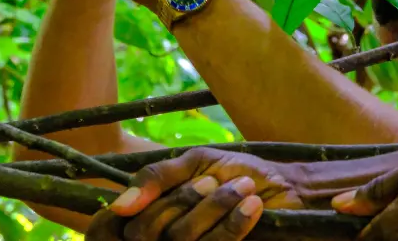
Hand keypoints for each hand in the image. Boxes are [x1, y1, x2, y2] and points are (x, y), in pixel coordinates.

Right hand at [86, 176, 261, 240]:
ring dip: (214, 207)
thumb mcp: (195, 164)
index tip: (168, 185)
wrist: (287, 191)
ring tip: (242, 188)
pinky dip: (232, 224)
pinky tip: (252, 205)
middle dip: (184, 198)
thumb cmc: (237, 173)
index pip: (110, 227)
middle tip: (214, 180)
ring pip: (179, 239)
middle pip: (147, 229)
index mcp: (149, 217)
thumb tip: (119, 205)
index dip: (123, 212)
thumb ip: (158, 177)